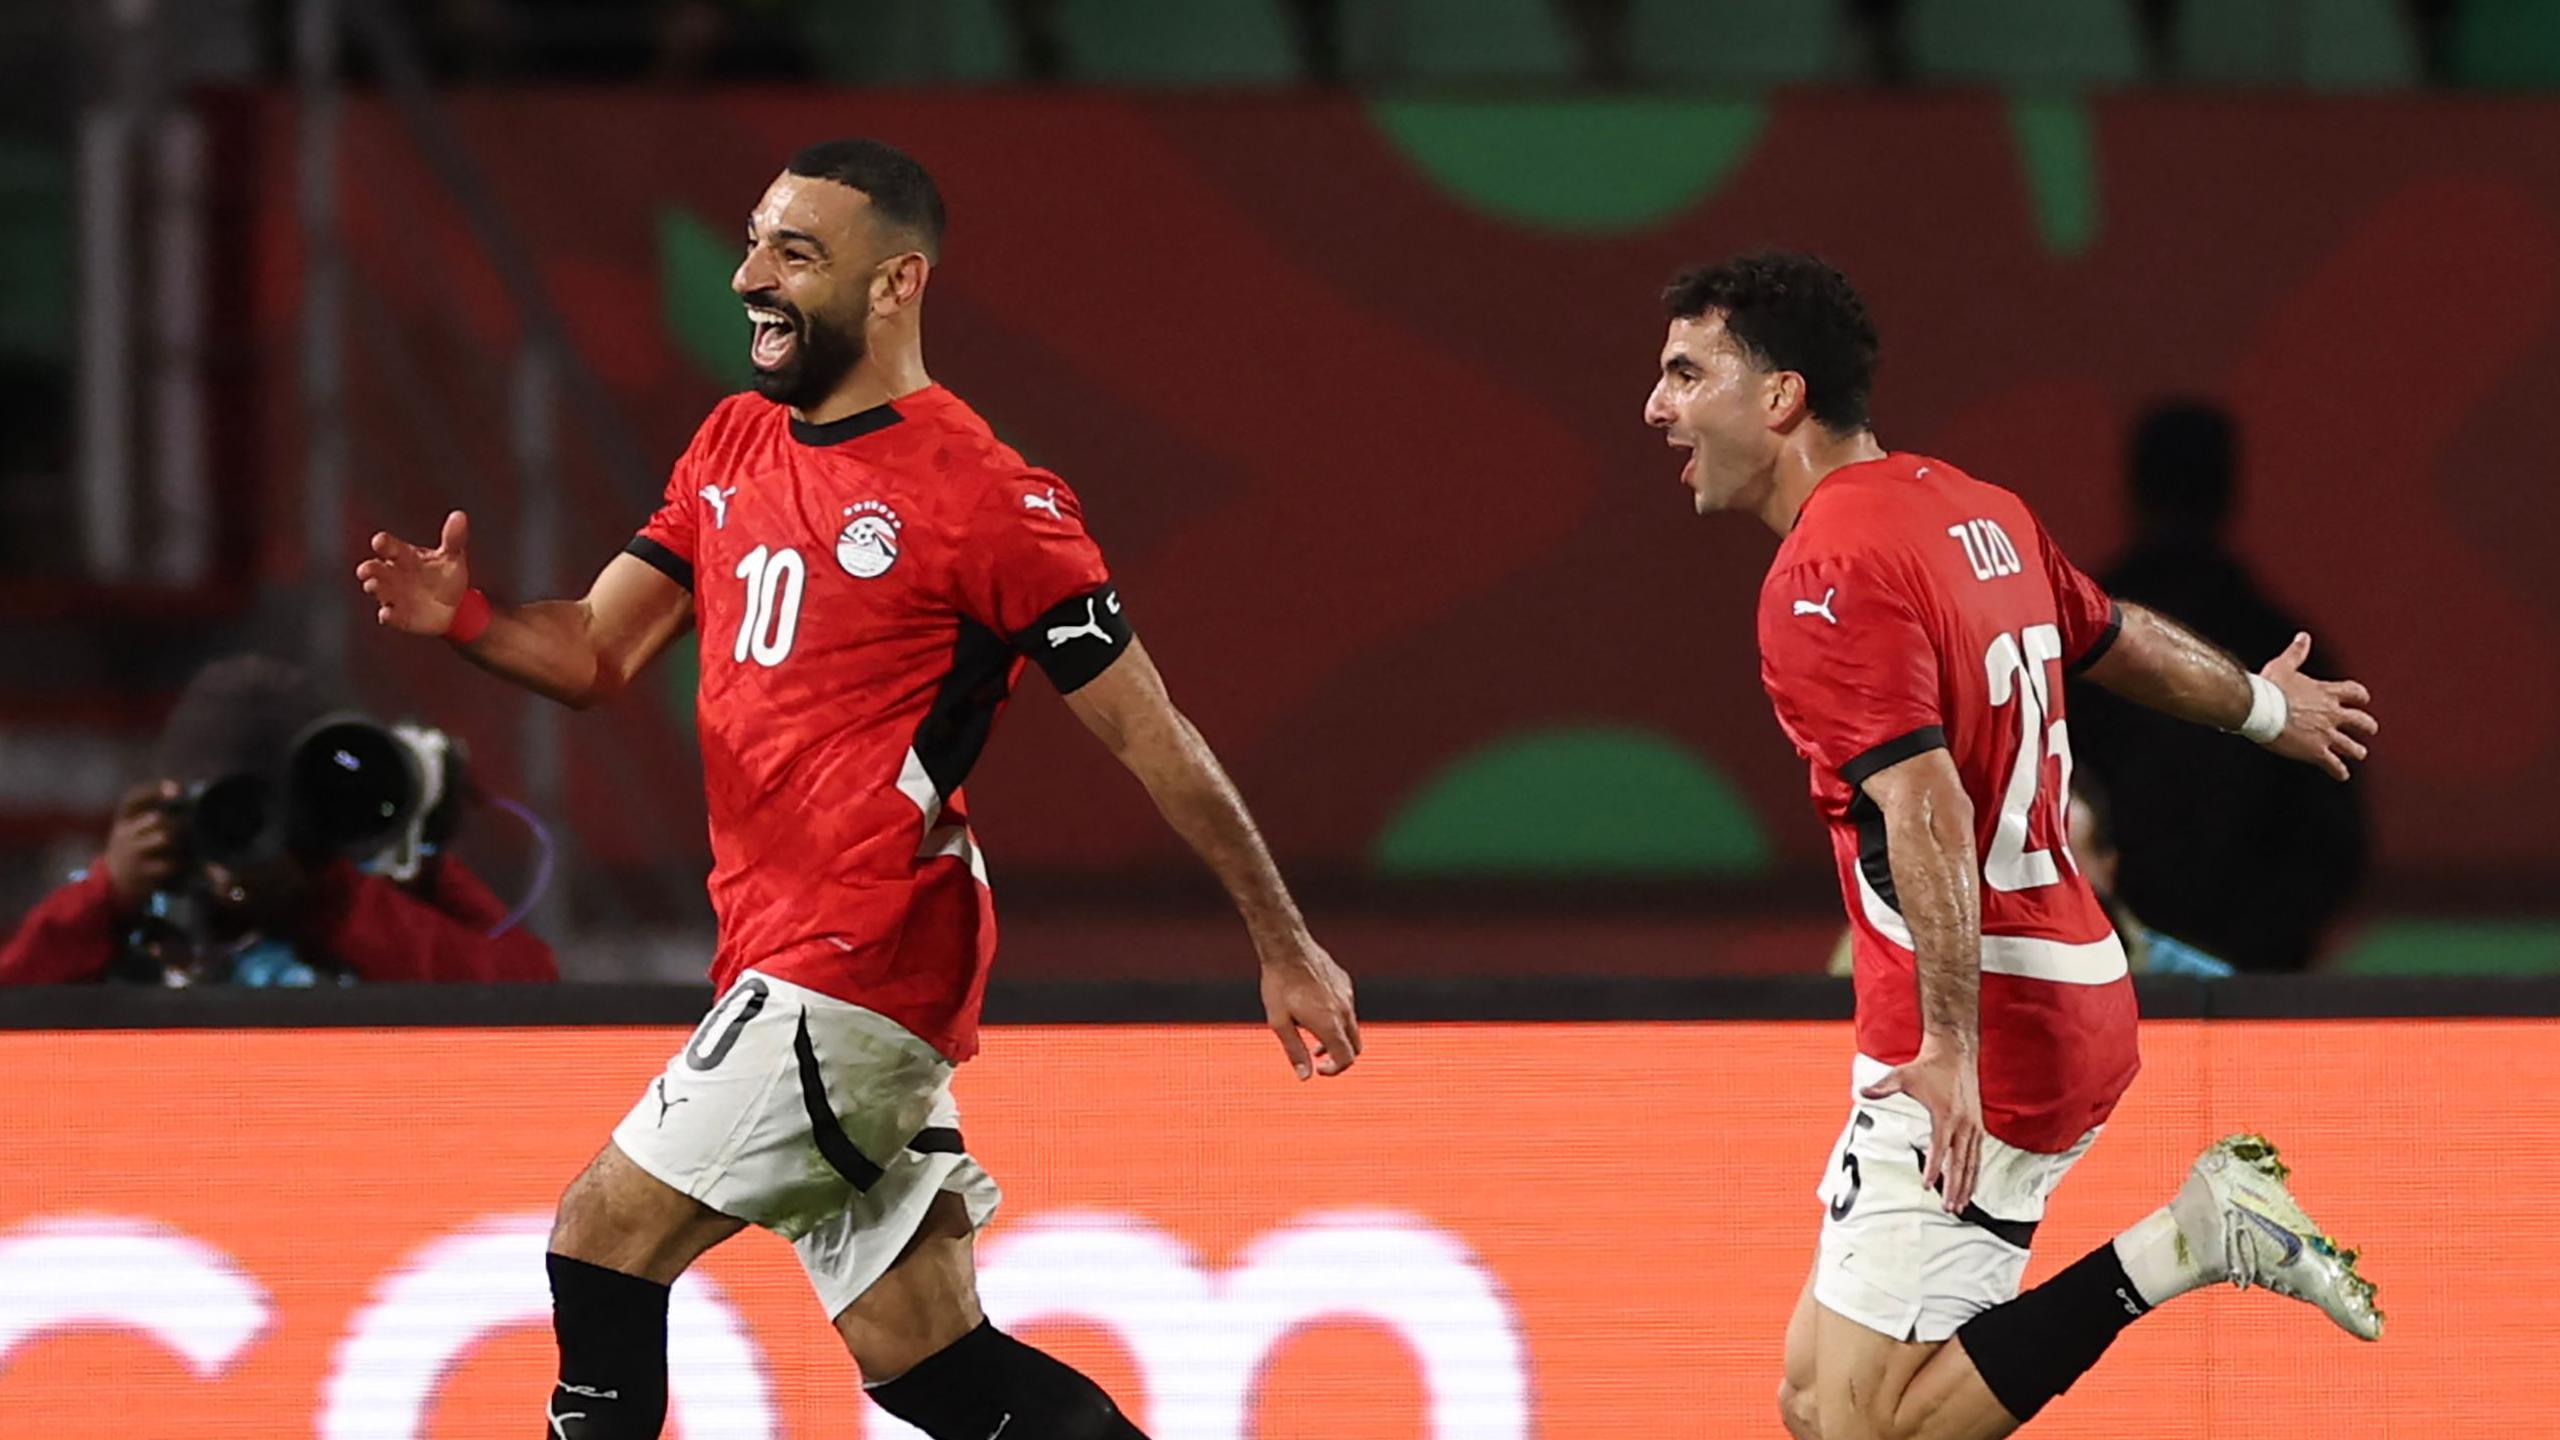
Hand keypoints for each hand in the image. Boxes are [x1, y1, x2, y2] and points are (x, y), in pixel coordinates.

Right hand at [102, 781, 182, 915]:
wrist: (111, 888)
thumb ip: (149, 816)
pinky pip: (170, 863)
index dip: (154, 790)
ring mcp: (132, 855)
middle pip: (157, 818)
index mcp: (122, 822)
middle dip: (178, 822)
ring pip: (164, 837)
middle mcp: (123, 835)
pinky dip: (181, 863)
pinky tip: (182, 865)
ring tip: (185, 848)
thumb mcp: (130, 832)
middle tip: (190, 829)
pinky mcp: (142, 874)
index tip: (176, 789)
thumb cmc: (130, 854)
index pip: (133, 799)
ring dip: (181, 841)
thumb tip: (181, 795)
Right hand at [357, 510, 471, 635]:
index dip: (384, 544)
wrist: (456, 607)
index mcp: (404, 556)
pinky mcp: (399, 615)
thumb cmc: (447, 576)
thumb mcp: (452, 556)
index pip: (389, 546)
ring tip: (374, 585)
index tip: (379, 541)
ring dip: (374, 588)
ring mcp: (394, 595)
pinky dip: (388, 615)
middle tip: (366, 569)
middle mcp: (393, 574)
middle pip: (376, 568)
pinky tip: (387, 614)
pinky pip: (390, 616)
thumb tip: (460, 516)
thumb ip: (453, 538)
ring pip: (378, 590)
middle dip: (370, 568)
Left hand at [1257, 933, 1360, 1079]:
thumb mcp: (1279, 1023)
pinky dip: (1336, 1017)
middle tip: (1318, 1058)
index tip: (1319, 1069)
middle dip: (1339, 1056)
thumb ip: (1294, 1051)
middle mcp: (1344, 1011)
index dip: (1335, 1070)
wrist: (1287, 947)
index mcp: (1329, 1024)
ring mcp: (1347, 995)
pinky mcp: (1344, 982)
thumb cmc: (1279, 984)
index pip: (1346, 1059)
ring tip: (1312, 1031)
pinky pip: (1347, 1007)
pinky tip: (1314, 1007)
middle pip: (1355, 1046)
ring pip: (1352, 1026)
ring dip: (1337, 1036)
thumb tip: (1305, 1076)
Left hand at [1861, 1038, 1982, 1213]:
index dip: (1933, 1168)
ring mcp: (1973, 1126)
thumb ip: (1883, 1087)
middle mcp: (1963, 1123)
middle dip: (1955, 1187)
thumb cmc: (1927, 1067)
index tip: (1927, 1186)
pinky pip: (1977, 1155)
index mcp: (1945, 1115)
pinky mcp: (1978, 1126)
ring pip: (1972, 1162)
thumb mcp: (1902, 1075)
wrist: (1955, 1053)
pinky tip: (1970, 1186)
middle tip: (1948, 1207)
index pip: (1939, 1148)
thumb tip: (1862, 1092)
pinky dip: (1974, 1172)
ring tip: (1960, 1205)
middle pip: (1960, 1162)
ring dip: (1967, 1185)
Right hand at [2260, 632, 2376, 780]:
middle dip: (2367, 725)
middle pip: (2360, 721)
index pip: (2354, 693)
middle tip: (2370, 729)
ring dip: (2357, 749)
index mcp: (2327, 693)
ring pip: (2351, 745)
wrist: (2261, 710)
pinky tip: (2343, 775)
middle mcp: (2332, 714)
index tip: (2363, 700)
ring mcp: (2326, 734)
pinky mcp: (2316, 751)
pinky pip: (2333, 764)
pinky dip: (2339, 771)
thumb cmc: (2270, 687)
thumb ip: (2297, 653)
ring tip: (2360, 753)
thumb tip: (2304, 636)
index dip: (2360, 697)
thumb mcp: (2283, 666)